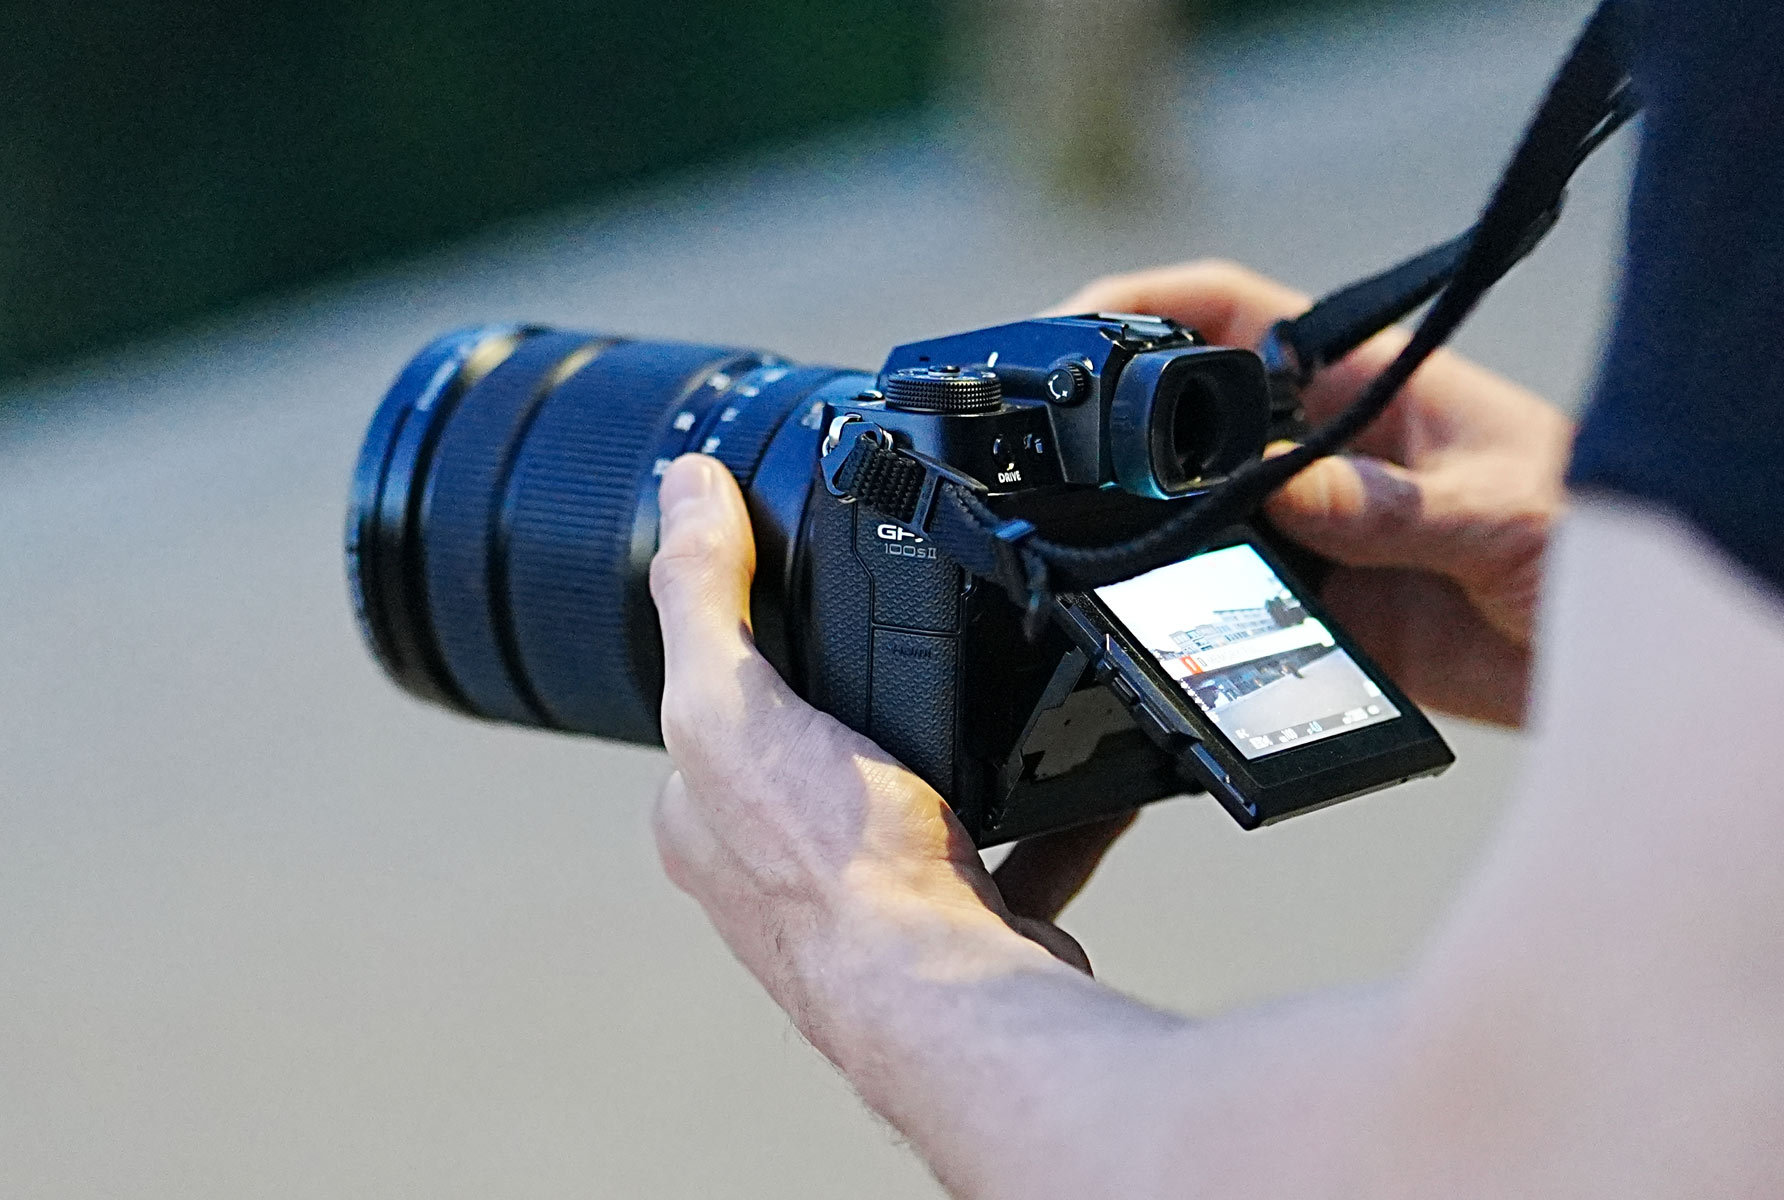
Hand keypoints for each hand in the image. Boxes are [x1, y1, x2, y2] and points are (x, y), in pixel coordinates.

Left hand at [648, 454, 1128, 1020]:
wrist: (951, 997)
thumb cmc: (831, 874)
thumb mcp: (731, 700)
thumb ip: (705, 592)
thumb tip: (687, 485)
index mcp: (704, 815)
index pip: (715, 702)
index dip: (752, 640)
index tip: (806, 583)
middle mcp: (778, 869)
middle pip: (821, 750)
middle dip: (872, 696)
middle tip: (923, 636)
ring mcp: (877, 901)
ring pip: (922, 799)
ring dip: (964, 751)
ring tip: (1005, 688)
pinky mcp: (968, 923)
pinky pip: (1021, 846)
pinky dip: (1057, 808)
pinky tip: (1095, 767)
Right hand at [1050, 260, 1570, 724]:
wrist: (1657, 667)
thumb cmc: (1611, 537)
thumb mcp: (1509, 511)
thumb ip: (1396, 506)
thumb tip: (1282, 489)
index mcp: (1365, 385)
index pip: (1230, 313)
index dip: (1142, 305)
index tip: (1066, 330)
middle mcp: (1323, 455)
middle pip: (1186, 425)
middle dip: (1115, 440)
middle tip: (1050, 472)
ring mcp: (1315, 538)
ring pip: (1195, 528)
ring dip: (1149, 549)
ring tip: (1094, 573)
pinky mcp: (1322, 621)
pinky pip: (1232, 619)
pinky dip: (1192, 633)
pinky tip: (1162, 648)